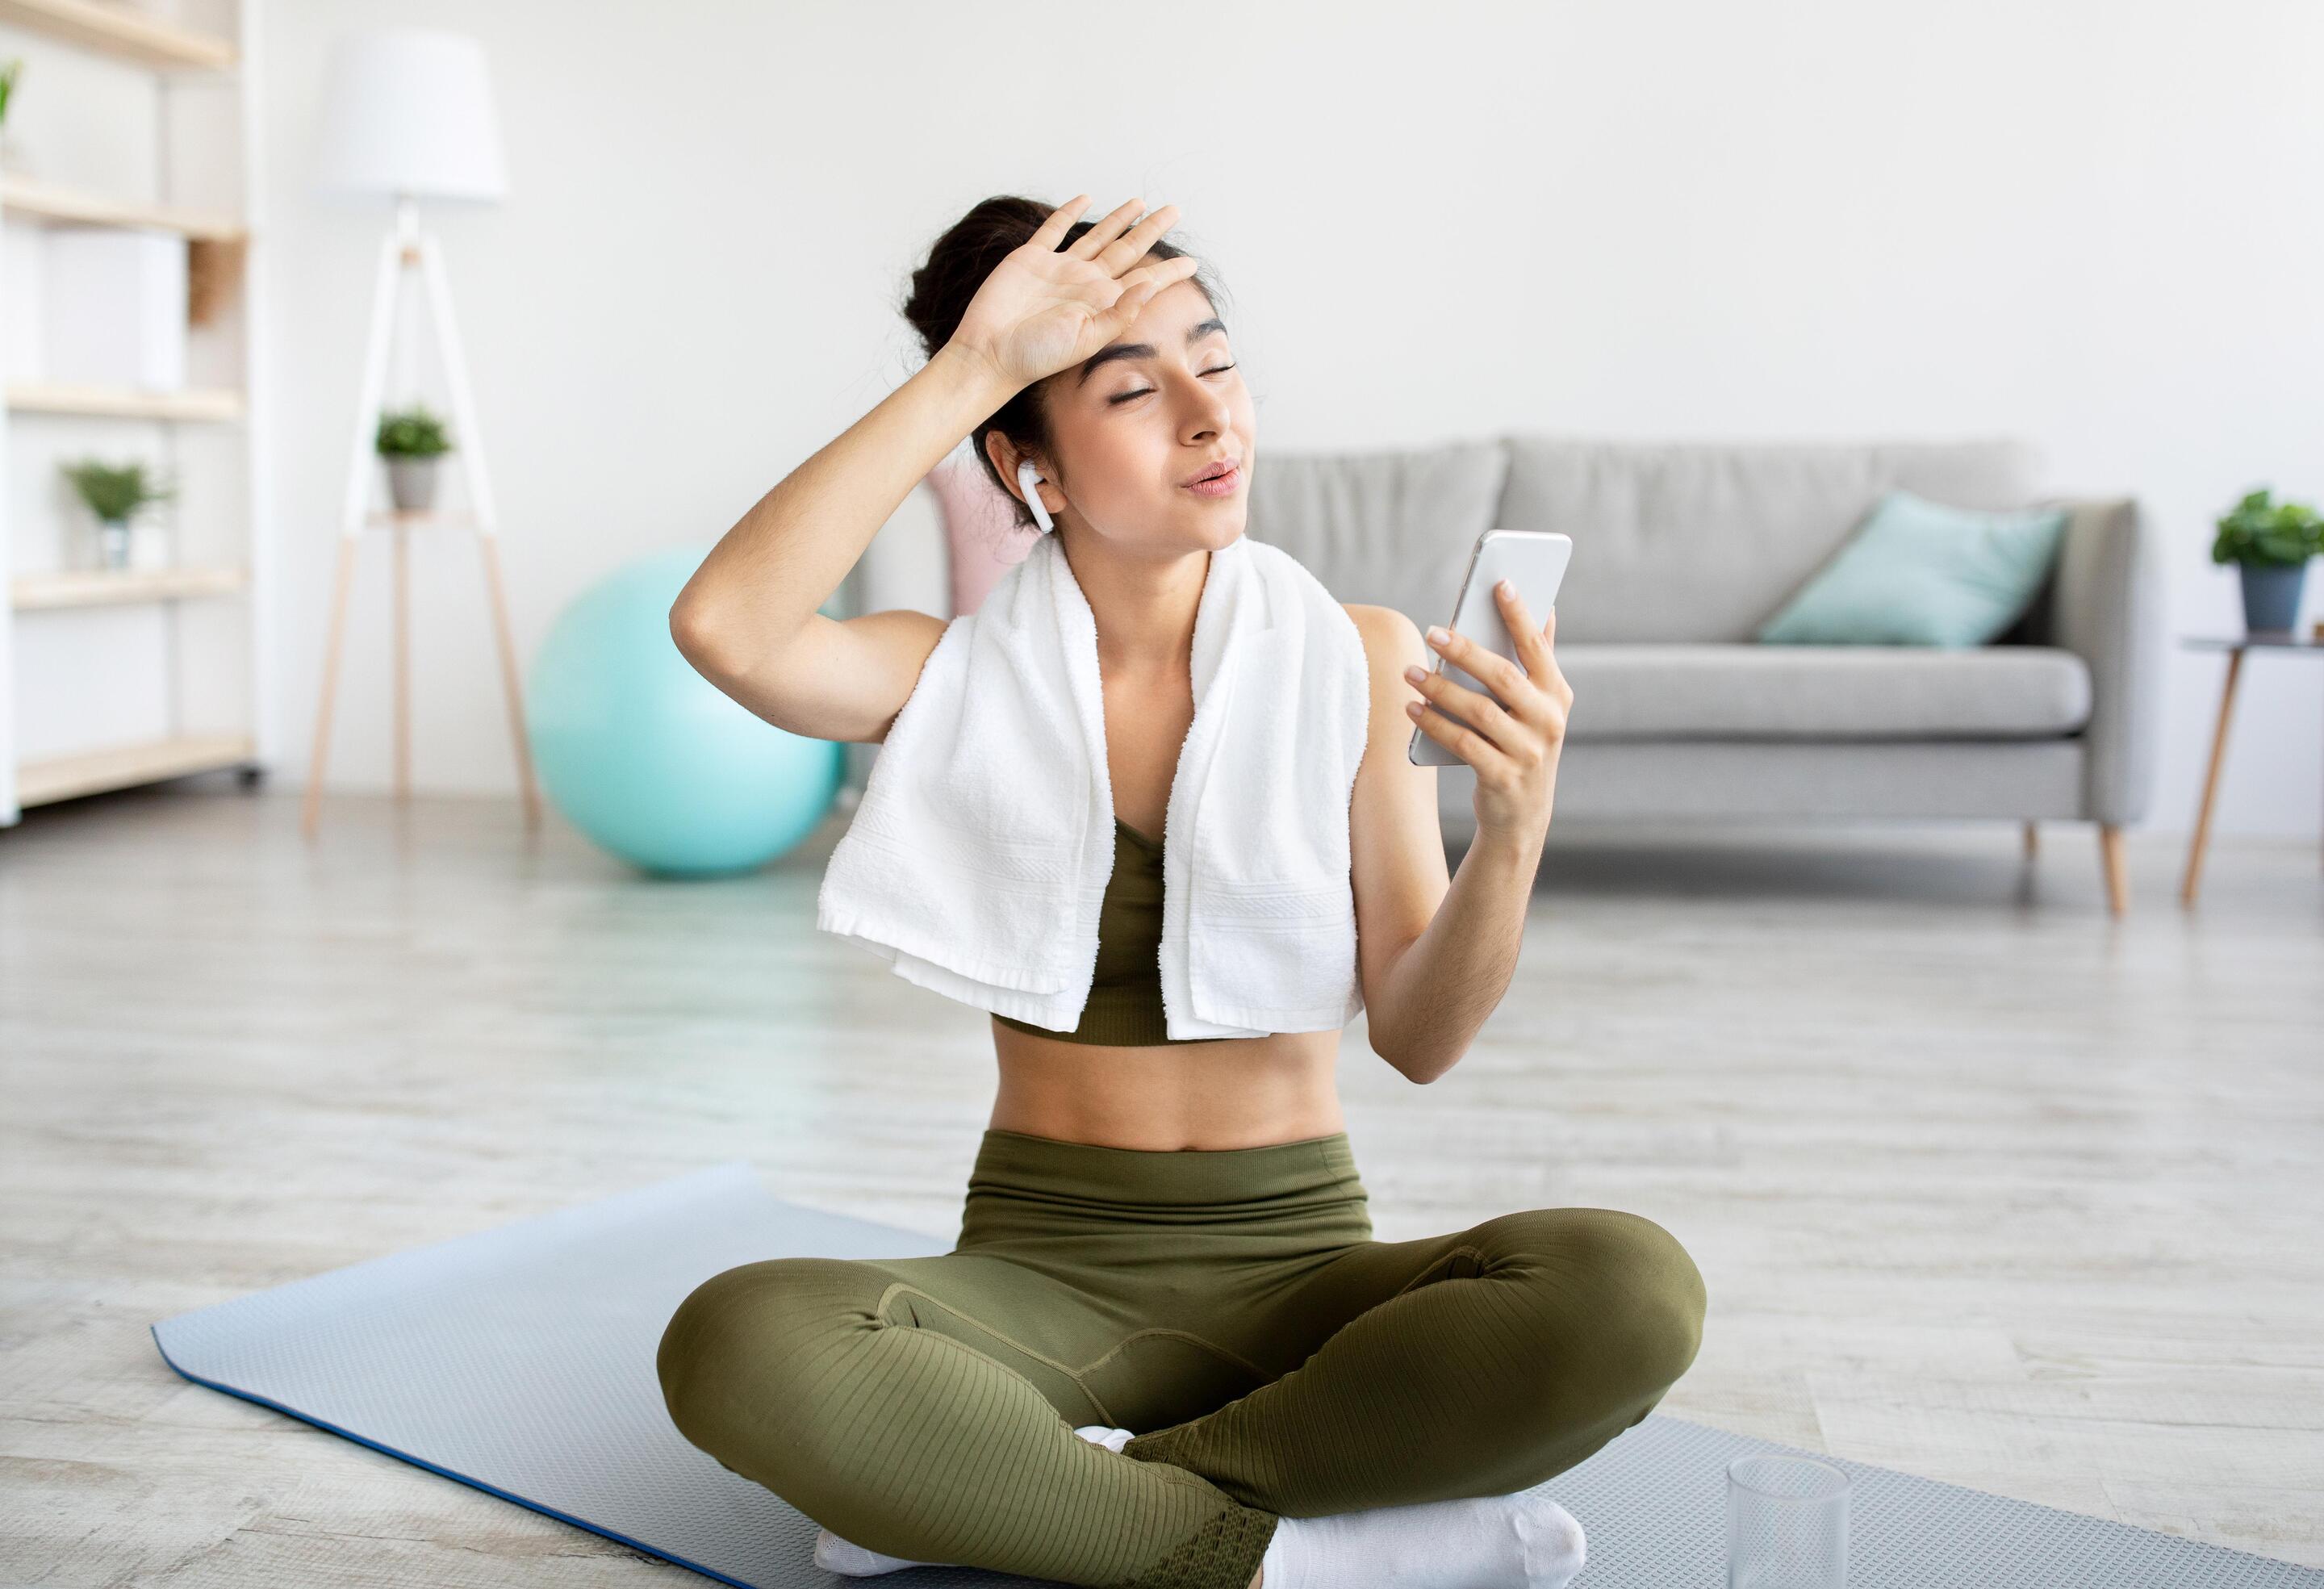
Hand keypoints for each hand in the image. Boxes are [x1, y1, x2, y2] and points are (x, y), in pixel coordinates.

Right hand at [945, 195, 1202, 393]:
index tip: (1193, 263)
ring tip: (1139, 203)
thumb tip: (1151, 284)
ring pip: (1097, 235)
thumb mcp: (1086, 339)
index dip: (1169, 270)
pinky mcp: (1031, 258)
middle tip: (1175, 211)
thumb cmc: (1038, 356)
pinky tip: (1084, 200)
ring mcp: (1059, 268)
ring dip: (1118, 219)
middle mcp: (1086, 281)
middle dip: (1152, 229)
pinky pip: (1054, 229)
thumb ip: (1121, 312)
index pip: (1145, 278)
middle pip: (1127, 248)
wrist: (991, 354)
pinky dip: (1069, 213)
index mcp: (1103, 300)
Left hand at [1404, 580, 1572, 848]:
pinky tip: (1413, 709)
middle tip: (1433, 632)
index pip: (1537, 648)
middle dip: (1466, 651)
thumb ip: (1539, 660)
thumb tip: (1546, 608)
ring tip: (1410, 673)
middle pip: (1503, 677)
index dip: (1520, 614)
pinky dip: (1435, 724)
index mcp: (1557, 695)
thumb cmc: (1523, 745)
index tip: (1500, 582)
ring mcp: (1528, 752)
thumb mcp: (1539, 706)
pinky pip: (1463, 745)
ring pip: (1479, 712)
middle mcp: (1548, 721)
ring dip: (1440, 689)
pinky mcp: (1503, 778)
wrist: (1523, 817)